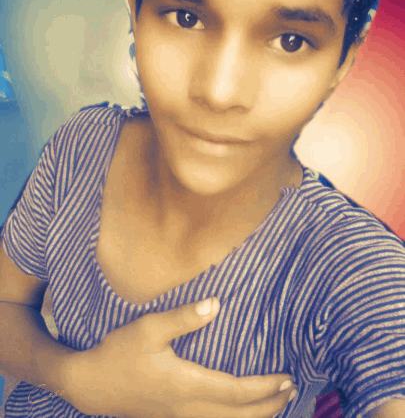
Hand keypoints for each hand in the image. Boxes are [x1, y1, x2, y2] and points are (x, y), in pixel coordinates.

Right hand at [65, 297, 295, 417]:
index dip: (265, 388)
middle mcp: (187, 408)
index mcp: (186, 385)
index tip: (286, 376)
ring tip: (276, 403)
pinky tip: (238, 409)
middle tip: (292, 389)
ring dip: (256, 416)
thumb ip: (183, 318)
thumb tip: (216, 305)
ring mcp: (180, 417)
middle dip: (269, 406)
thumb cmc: (119, 353)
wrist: (90, 385)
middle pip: (238, 416)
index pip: (236, 392)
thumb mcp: (148, 328)